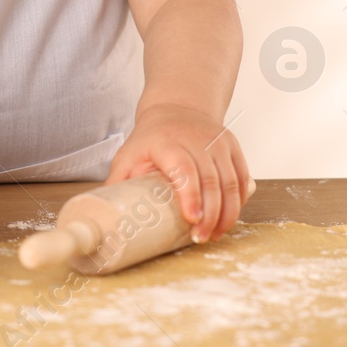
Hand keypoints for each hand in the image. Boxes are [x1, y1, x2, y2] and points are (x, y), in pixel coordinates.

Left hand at [107, 103, 252, 242]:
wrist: (177, 108)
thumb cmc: (151, 138)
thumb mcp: (129, 155)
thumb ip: (118, 184)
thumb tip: (103, 219)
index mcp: (168, 141)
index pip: (185, 169)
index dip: (190, 195)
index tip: (192, 220)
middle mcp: (198, 139)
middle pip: (212, 180)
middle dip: (211, 214)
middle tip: (201, 238)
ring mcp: (219, 142)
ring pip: (232, 181)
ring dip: (227, 213)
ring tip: (215, 234)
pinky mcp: (233, 147)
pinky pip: (243, 178)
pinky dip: (239, 201)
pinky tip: (229, 218)